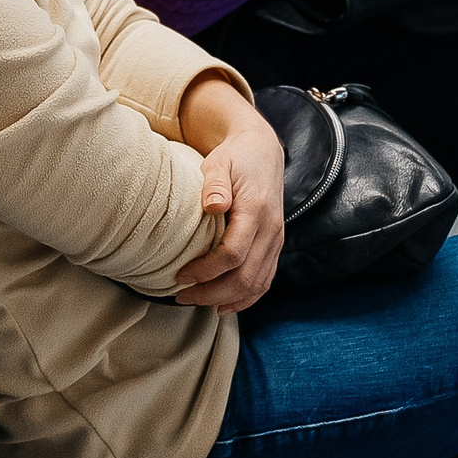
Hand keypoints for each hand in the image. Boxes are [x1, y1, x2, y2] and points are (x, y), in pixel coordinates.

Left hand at [174, 90, 286, 312]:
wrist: (263, 152)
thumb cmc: (235, 158)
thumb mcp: (220, 162)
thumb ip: (215, 183)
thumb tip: (213, 206)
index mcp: (256, 210)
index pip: (233, 253)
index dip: (207, 271)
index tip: (181, 275)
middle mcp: (271, 229)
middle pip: (245, 276)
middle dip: (212, 292)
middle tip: (182, 296)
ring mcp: (276, 240)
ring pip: (257, 284)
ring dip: (227, 300)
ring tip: (197, 302)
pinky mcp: (275, 245)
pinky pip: (266, 280)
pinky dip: (247, 298)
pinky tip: (225, 305)